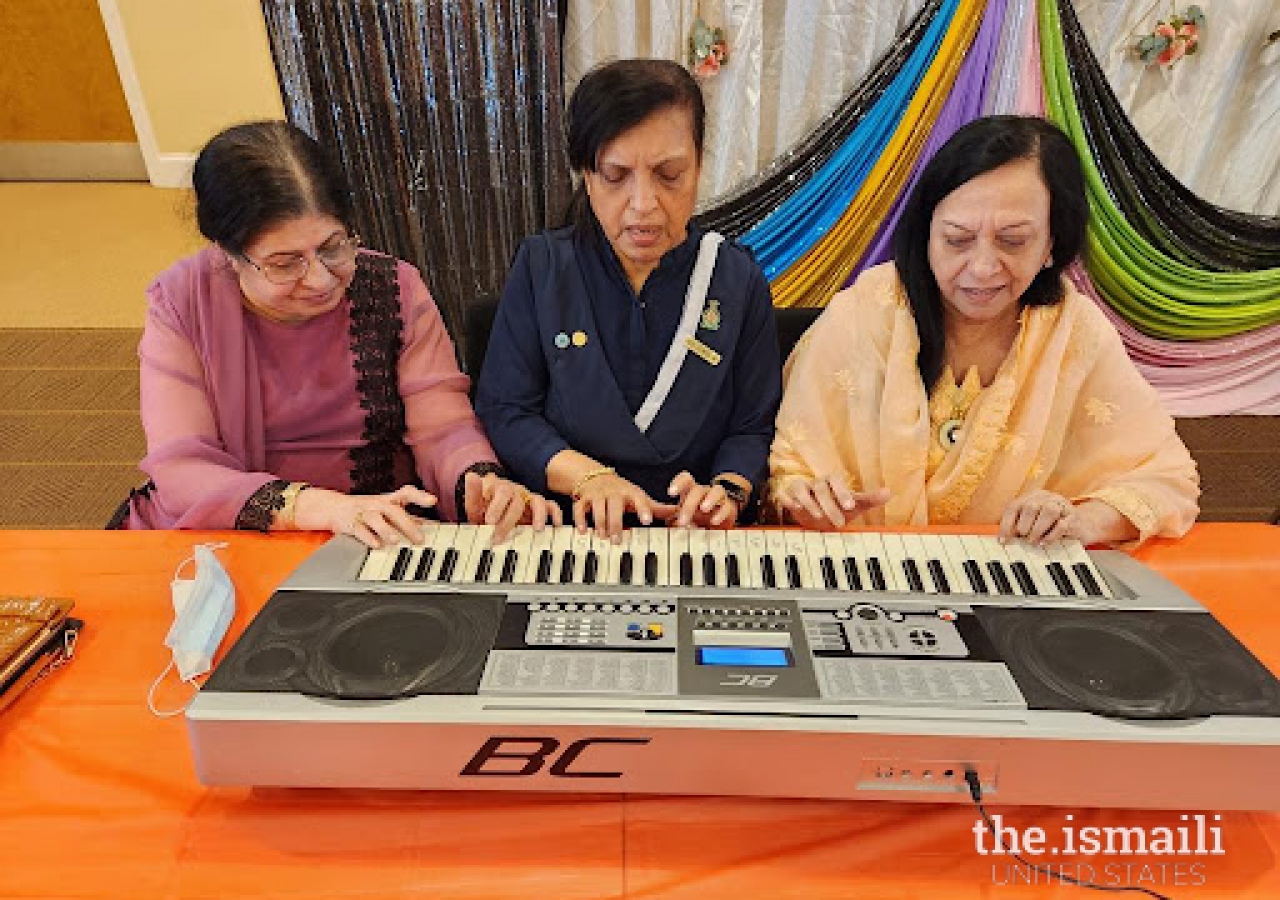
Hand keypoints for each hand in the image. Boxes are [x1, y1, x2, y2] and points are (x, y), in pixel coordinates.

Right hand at [294, 484, 435, 548]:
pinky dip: (368, 537)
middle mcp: (377, 504)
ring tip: (396, 541)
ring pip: (375, 518)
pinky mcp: (350, 523)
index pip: (406, 493)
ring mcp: (363, 513)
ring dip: (386, 530)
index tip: (432, 501)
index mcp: (388, 500)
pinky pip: (359, 530)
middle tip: (419, 539)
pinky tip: (376, 545)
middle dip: (407, 524)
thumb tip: (430, 525)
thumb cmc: (367, 510)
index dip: (419, 496)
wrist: (333, 507)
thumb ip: (406, 517)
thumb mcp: (386, 510)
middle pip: (393, 510)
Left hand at [463, 470, 561, 543]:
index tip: (489, 521)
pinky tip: (556, 525)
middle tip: (501, 535)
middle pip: (517, 500)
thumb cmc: (485, 511)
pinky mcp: (539, 507)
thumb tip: (471, 475)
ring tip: (537, 529)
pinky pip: (551, 506)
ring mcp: (528, 497)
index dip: (496, 505)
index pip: (500, 491)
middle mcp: (514, 490)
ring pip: (537, 501)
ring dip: (539, 515)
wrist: (493, 514)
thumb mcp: (475, 506)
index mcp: (498, 487)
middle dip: (509, 518)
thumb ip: (473, 494)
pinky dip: (555, 514)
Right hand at [573, 471, 676, 541]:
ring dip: (600, 523)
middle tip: (617, 540)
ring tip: (603, 537)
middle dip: (616, 524)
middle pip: (615, 507)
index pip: (639, 499)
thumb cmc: (621, 491)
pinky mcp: (584, 498)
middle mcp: (614, 492)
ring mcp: (598, 494)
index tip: (647, 520)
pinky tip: (583, 530)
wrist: (595, 476)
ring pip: (598, 508)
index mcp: (630, 492)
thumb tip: (677, 513)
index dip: (643, 509)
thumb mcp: (638, 497)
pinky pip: (580, 508)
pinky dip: (581, 519)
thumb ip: (656, 508)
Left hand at [666, 471, 739, 528]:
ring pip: (716, 492)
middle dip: (689, 506)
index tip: (671, 493)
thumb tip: (656, 515)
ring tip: (704, 509)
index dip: (679, 483)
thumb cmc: (696, 513)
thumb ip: (669, 514)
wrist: (720, 515)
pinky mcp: (729, 508)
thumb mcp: (681, 514)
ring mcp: (718, 498)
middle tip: (682, 522)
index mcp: (691, 491)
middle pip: (698, 490)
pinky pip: (727, 507)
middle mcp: (705, 492)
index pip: (686, 480)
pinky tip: (714, 521)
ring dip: (710, 500)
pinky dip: (721, 514)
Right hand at [775, 476, 889, 528]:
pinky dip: (788, 500)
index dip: (842, 492)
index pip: (835, 480)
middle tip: (839, 522)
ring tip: (818, 517)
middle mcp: (815, 483)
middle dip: (829, 504)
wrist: (817, 516)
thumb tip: (889, 493)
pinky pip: (785, 495)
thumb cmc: (837, 508)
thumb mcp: (854, 505)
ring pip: (801, 489)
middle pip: (819, 487)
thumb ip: (870, 499)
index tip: (850, 506)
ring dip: (809, 502)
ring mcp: (800, 489)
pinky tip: (795, 508)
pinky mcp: (788, 497)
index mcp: (831, 481)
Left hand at [999, 492, 1135, 546]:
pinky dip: (1051, 535)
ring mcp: (1062, 506)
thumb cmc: (1053, 525)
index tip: (1003, 540)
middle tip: (1022, 537)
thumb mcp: (1034, 522)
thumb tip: (1004, 539)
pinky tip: (1044, 543)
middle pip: (1031, 506)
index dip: (1006, 524)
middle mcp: (1047, 498)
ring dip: (1037, 529)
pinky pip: (1062, 524)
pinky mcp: (1074, 517)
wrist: (1084, 523)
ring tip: (1032, 541)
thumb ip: (1020, 526)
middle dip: (1024, 524)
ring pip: (1048, 511)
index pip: (1015, 506)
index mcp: (1033, 496)